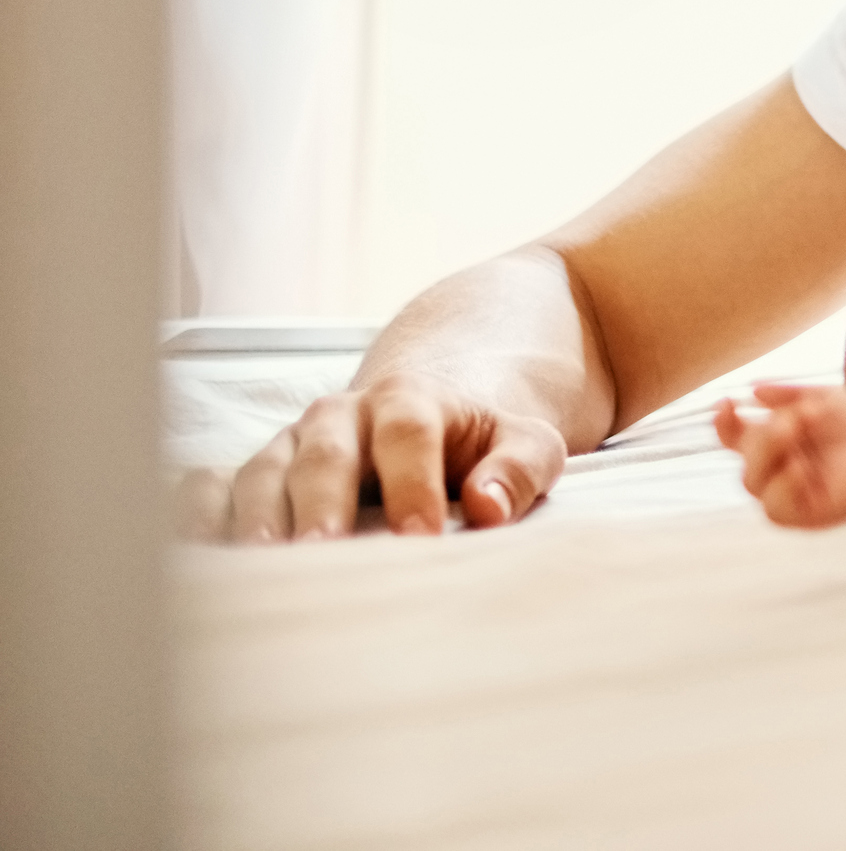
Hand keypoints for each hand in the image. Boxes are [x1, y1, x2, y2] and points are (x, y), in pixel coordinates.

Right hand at [195, 378, 567, 540]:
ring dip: (255, 521)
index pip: (409, 434)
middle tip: (320, 553)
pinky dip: (196, 517)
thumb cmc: (481, 442)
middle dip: (321, 503)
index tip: (421, 538)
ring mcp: (289, 446)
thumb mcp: (527, 441)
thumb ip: (519, 467)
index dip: (414, 484)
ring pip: (261, 473)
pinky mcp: (252, 475)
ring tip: (255, 570)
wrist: (430, 411)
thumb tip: (490, 507)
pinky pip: (209, 487)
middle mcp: (338, 418)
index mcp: (410, 400)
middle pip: (324, 455)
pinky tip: (192, 557)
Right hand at [717, 380, 845, 529]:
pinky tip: (803, 470)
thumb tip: (752, 389)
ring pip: (752, 482)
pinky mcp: (799, 515)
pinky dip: (784, 487)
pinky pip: (774, 508)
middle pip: (745, 454)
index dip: (724, 422)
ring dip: (770, 456)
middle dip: (764, 436)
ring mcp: (783, 492)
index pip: (735, 434)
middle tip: (793, 420)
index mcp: (773, 438)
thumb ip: (790, 395)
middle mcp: (773, 467)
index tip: (726, 402)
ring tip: (797, 435)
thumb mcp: (825, 400)